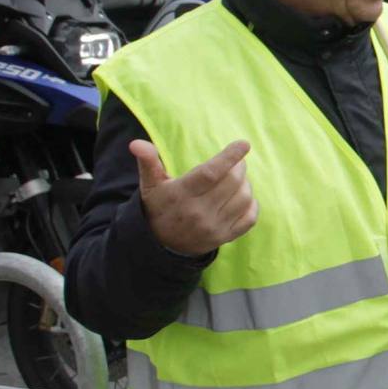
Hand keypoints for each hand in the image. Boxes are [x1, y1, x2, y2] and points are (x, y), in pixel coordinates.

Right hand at [131, 138, 256, 257]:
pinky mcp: (223, 238)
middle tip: (236, 163)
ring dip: (245, 184)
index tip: (244, 144)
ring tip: (238, 179)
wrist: (160, 245)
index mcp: (181, 194)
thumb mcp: (150, 184)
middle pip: (231, 182)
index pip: (210, 173)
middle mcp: (198, 212)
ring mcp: (213, 227)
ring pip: (243, 198)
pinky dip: (251, 204)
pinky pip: (249, 219)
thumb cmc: (159, 206)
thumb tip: (136, 143)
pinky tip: (243, 197)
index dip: (229, 157)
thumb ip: (148, 162)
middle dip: (239, 167)